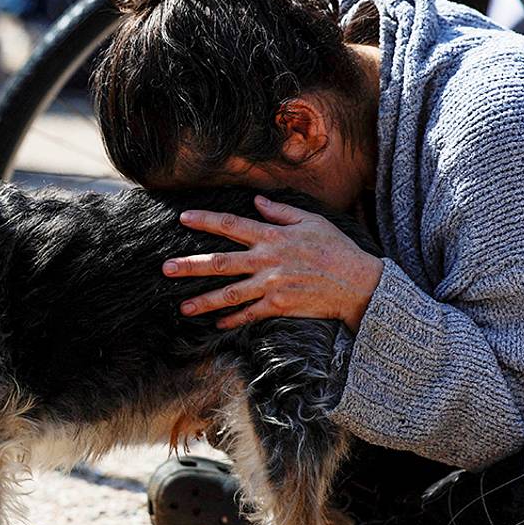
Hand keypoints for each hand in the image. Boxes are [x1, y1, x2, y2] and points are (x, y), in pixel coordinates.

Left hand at [163, 195, 382, 331]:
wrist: (358, 283)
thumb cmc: (337, 248)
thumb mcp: (312, 221)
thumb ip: (281, 211)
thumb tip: (256, 200)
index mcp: (272, 237)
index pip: (231, 225)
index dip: (206, 220)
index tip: (183, 218)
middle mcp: (267, 261)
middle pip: (220, 262)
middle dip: (191, 265)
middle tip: (165, 269)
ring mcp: (272, 286)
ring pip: (230, 294)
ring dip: (205, 301)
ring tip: (183, 307)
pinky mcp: (280, 306)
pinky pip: (250, 315)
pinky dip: (233, 320)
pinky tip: (217, 324)